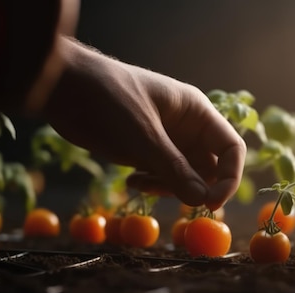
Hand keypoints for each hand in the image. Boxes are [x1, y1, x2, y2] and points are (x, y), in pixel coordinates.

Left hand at [42, 37, 246, 210]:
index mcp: (196, 112)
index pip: (231, 148)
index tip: (212, 204)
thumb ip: (174, 169)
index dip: (230, 178)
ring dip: (169, 188)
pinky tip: (131, 180)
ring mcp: (166, 139)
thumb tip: (202, 202)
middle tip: (176, 200)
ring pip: (185, 176)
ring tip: (142, 182)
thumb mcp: (142, 136)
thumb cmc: (107, 100)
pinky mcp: (146, 149)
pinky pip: (163, 175)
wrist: (64, 87)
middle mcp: (187, 126)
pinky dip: (152, 183)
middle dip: (196, 187)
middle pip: (211, 167)